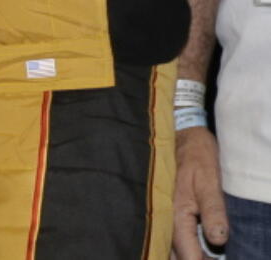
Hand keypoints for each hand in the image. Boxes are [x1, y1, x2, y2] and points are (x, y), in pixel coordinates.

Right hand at [172, 126, 227, 259]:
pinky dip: (181, 241)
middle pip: (176, 254)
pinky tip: (193, 239)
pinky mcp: (163, 207)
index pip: (187, 255)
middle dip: (191, 257)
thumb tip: (218, 240)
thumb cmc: (196, 154)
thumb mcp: (209, 180)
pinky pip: (170, 232)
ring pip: (171, 244)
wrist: (180, 132)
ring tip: (201, 248)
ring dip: (185, 251)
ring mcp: (161, 212)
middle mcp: (164, 216)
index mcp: (175, 213)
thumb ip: (213, 211)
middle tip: (207, 254)